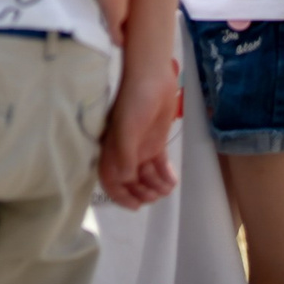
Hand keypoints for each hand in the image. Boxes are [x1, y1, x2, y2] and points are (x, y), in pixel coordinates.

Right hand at [96, 53, 180, 208]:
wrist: (153, 78)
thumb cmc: (135, 100)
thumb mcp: (127, 127)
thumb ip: (124, 154)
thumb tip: (123, 180)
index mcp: (111, 149)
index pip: (110, 180)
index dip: (120, 196)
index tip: (135, 206)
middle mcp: (124, 152)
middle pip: (130, 182)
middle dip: (142, 193)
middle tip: (155, 195)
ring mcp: (141, 147)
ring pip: (145, 177)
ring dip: (155, 187)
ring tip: (166, 187)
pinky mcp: (155, 142)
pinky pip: (158, 166)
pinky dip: (165, 176)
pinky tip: (172, 179)